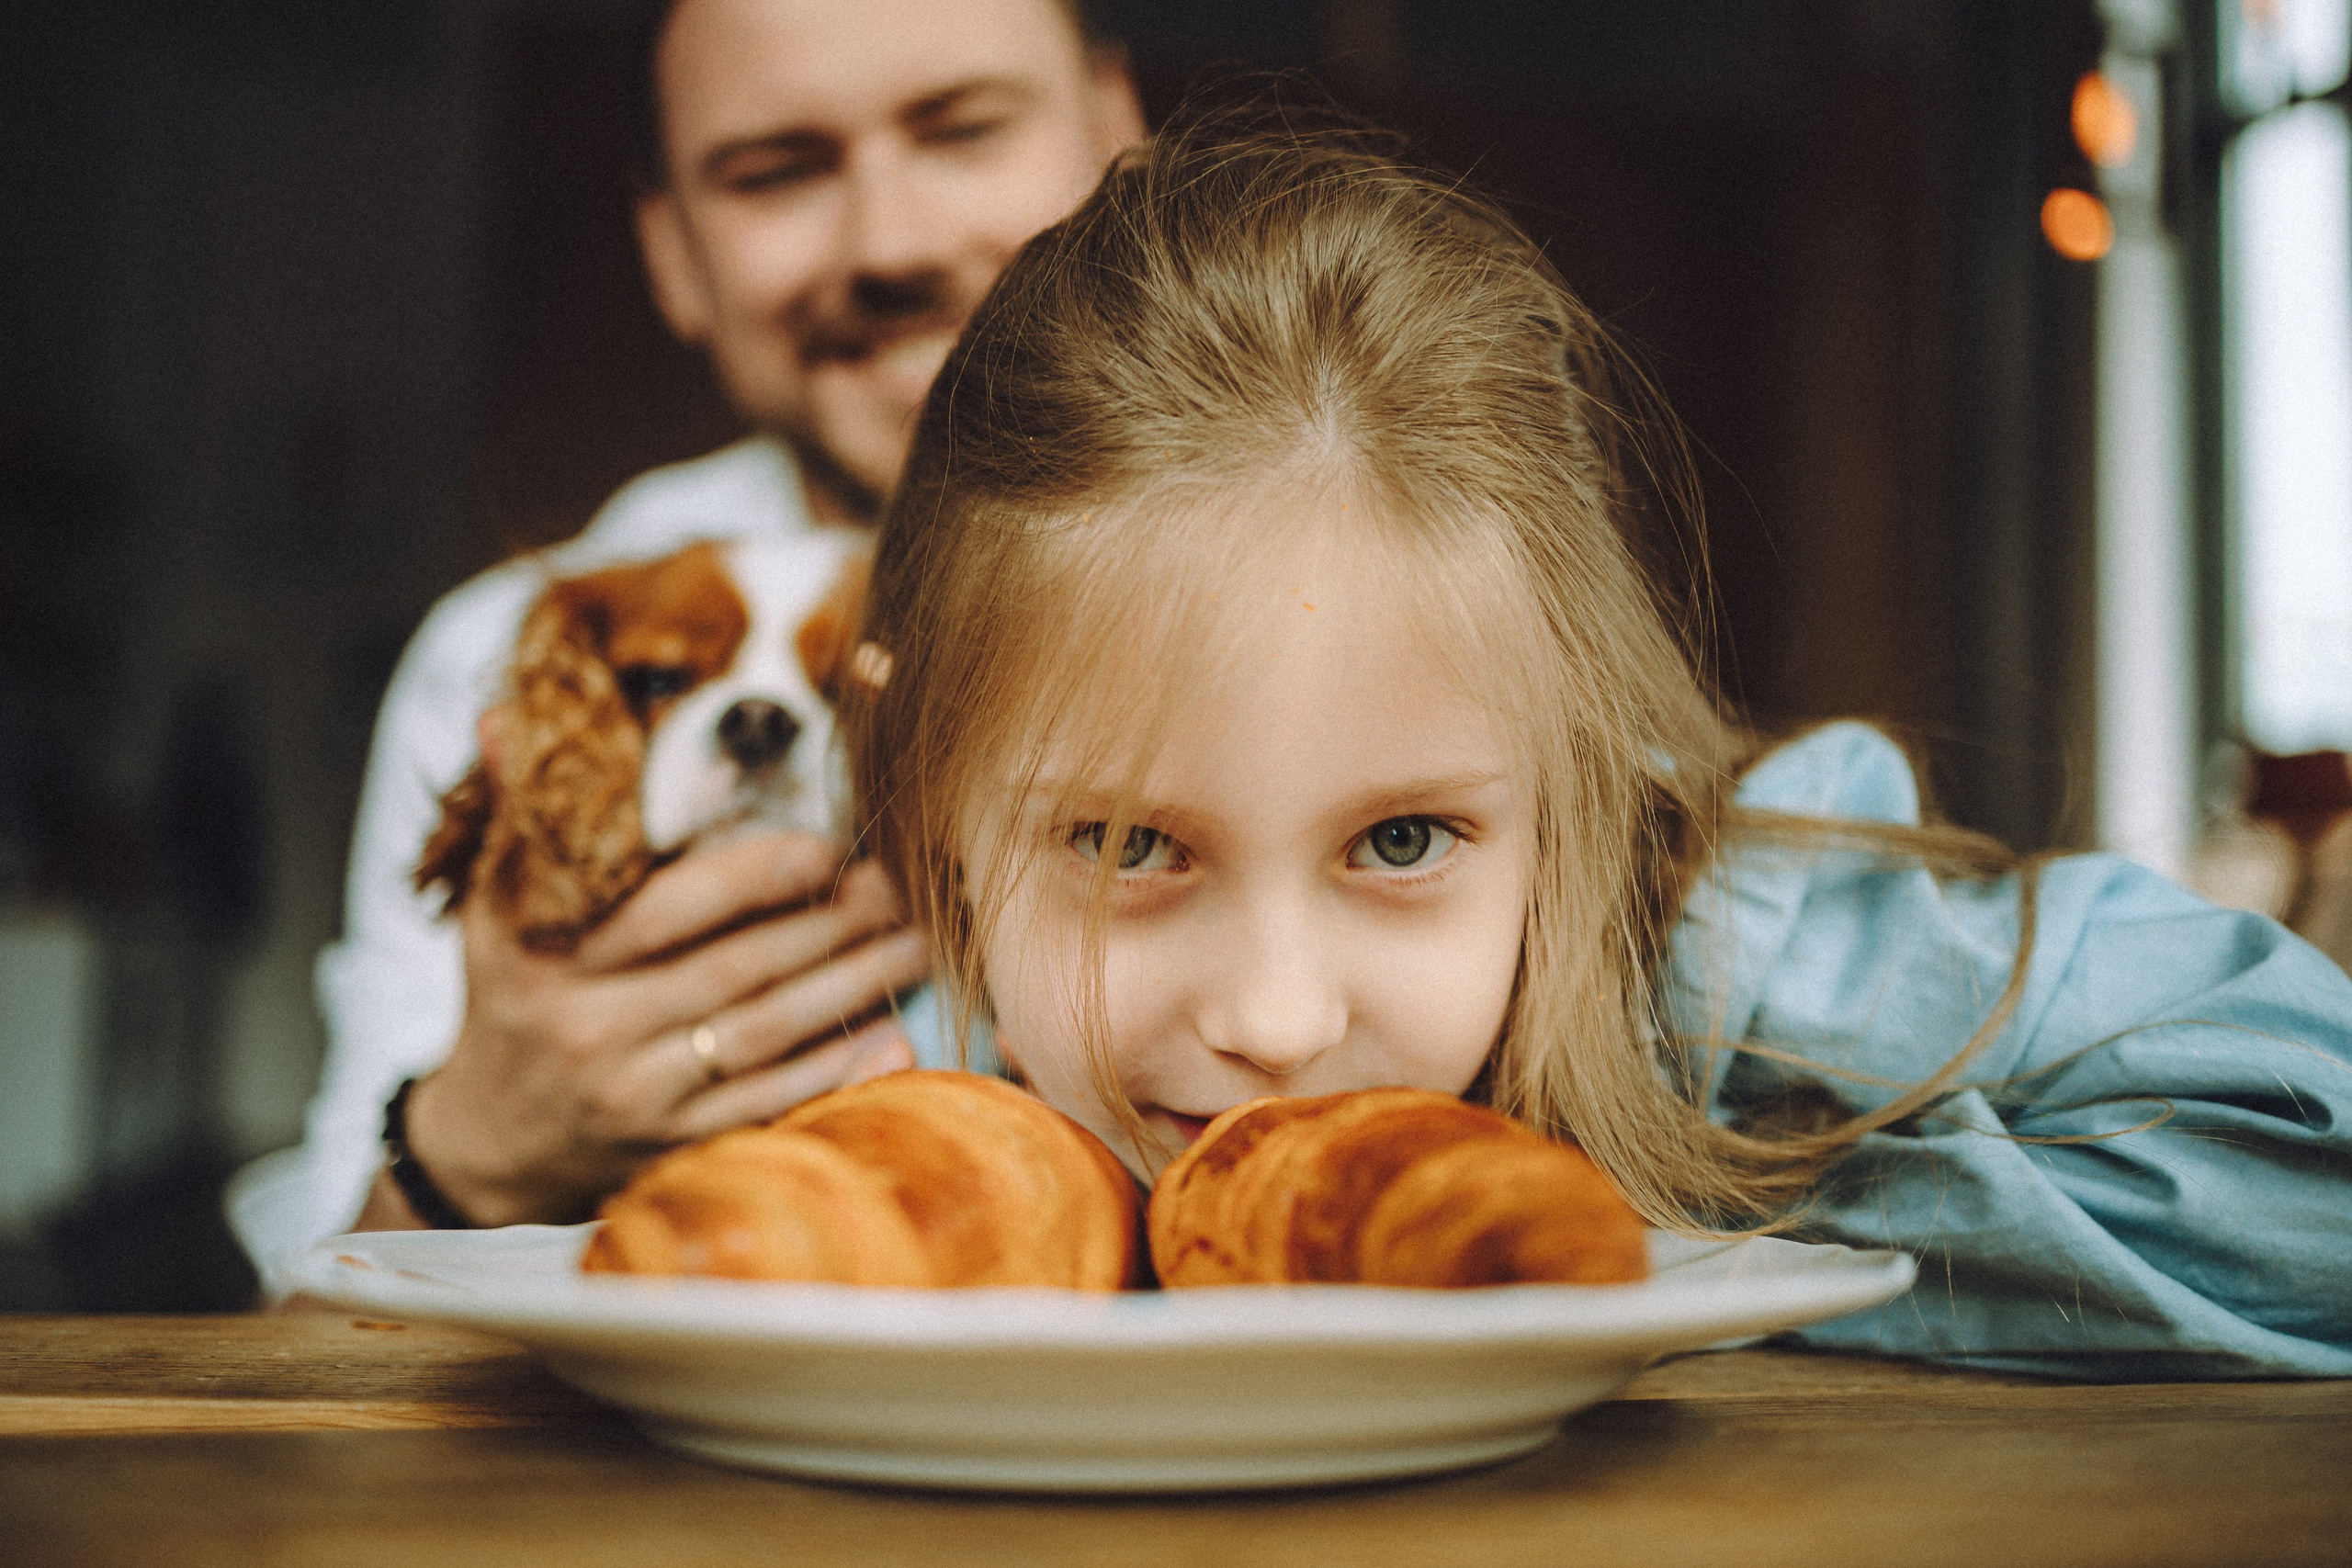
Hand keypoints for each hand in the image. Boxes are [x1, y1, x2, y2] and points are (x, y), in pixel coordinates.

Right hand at [363, 831, 926, 1228]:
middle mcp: (588, 1029)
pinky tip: (895, 1039)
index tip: (826, 850)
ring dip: (851, 989)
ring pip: (764, 1036)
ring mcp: (632, 1098)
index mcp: (546, 957)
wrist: (491, 1139)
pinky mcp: (670, 1150)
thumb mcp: (492, 902)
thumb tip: (505, 712)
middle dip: (829, 927)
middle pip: (735, 970)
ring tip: (912, 947)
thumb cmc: (513, 993)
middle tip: (894, 889)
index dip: (757, 877)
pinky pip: (769, 1108)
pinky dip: (837, 1074)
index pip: (669, 909)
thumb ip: (517, 810)